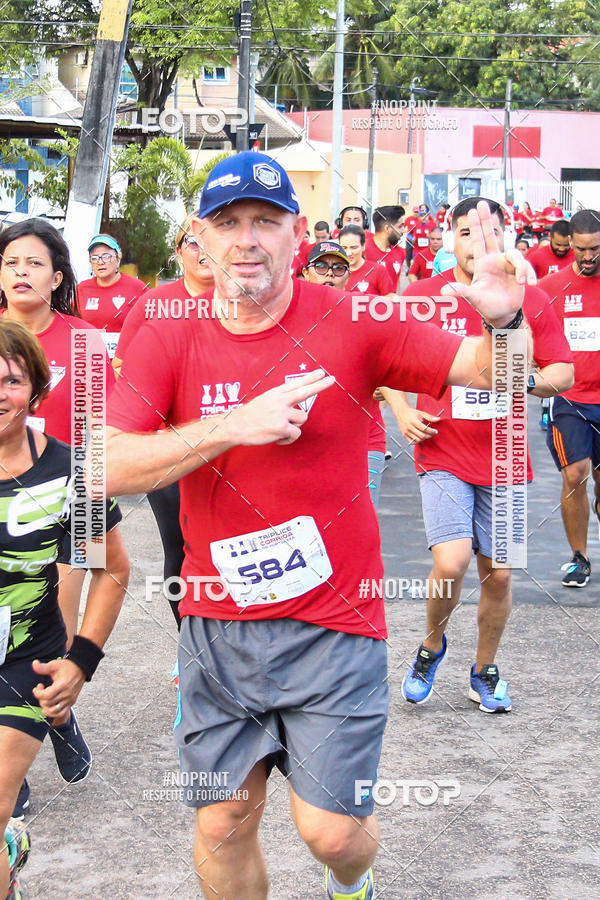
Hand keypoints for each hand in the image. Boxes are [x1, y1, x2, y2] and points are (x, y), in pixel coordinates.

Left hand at [32, 658, 85, 718]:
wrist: (81, 669)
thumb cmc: (67, 667)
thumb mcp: (54, 664)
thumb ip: (43, 667)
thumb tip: (34, 663)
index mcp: (62, 685)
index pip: (46, 695)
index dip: (37, 693)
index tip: (37, 687)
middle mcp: (67, 694)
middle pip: (48, 703)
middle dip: (40, 698)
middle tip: (41, 690)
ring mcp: (70, 699)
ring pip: (53, 710)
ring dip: (45, 706)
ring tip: (45, 699)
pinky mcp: (71, 702)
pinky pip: (61, 713)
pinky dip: (53, 713)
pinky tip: (49, 707)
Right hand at [224, 369, 334, 446]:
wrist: (235, 426)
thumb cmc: (250, 417)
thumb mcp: (264, 401)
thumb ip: (280, 401)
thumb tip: (297, 407)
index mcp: (275, 393)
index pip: (296, 383)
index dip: (310, 378)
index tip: (322, 372)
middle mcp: (280, 401)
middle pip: (305, 392)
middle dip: (320, 385)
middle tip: (332, 379)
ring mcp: (281, 414)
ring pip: (302, 418)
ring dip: (294, 426)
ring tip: (280, 428)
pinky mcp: (282, 427)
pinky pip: (296, 433)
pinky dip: (289, 438)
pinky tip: (278, 438)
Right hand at [393, 405, 439, 443]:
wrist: (401, 413)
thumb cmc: (411, 413)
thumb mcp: (421, 413)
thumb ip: (429, 417)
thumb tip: (438, 419)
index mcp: (413, 421)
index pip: (424, 429)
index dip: (431, 431)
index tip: (435, 431)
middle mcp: (409, 427)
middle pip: (421, 436)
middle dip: (429, 435)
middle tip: (432, 433)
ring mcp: (406, 432)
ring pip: (417, 440)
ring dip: (424, 439)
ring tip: (427, 435)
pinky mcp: (404, 435)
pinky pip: (412, 442)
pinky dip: (418, 441)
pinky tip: (421, 438)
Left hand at [440, 201, 535, 325]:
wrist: (502, 314)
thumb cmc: (485, 305)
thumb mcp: (473, 297)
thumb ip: (461, 292)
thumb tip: (443, 291)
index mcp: (483, 264)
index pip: (478, 241)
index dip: (476, 226)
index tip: (473, 210)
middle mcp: (495, 261)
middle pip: (492, 236)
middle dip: (487, 220)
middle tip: (483, 203)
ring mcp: (508, 265)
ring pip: (516, 256)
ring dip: (521, 267)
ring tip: (522, 281)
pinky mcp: (520, 271)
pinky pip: (526, 268)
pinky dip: (528, 275)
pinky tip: (529, 284)